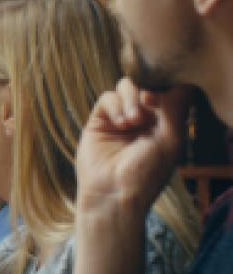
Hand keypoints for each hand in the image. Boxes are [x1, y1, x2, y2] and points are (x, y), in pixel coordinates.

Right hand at [76, 78, 191, 215]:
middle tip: (149, 103)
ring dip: (131, 98)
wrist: (114, 191)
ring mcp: (121, 117)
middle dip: (148, 89)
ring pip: (126, 86)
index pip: (170, 90)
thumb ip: (174, 108)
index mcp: (166, 123)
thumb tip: (169, 82)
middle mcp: (144, 117)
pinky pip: (107, 98)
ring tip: (133, 121)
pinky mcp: (99, 120)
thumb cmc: (147, 172)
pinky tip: (120, 124)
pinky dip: (115, 106)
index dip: (166, 85)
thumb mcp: (170, 140)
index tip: (161, 98)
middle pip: (146, 83)